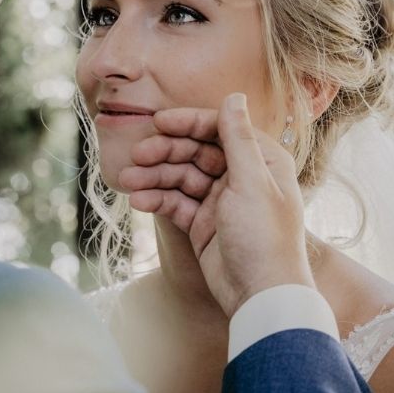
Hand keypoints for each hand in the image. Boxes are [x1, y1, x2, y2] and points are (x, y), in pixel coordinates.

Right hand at [121, 93, 314, 317]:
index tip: (159, 122)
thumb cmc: (265, 238)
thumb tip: (234, 95)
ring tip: (128, 181)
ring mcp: (220, 201)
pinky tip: (138, 201)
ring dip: (154, 177)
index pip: (220, 129)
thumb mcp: (252, 182)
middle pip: (196, 152)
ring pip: (181, 177)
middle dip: (165, 152)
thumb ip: (239, 139)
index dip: (188, 123)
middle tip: (137, 157)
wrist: (261, 297)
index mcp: (261, 161)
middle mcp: (241, 176)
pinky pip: (175, 203)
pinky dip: (157, 200)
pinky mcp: (203, 224)